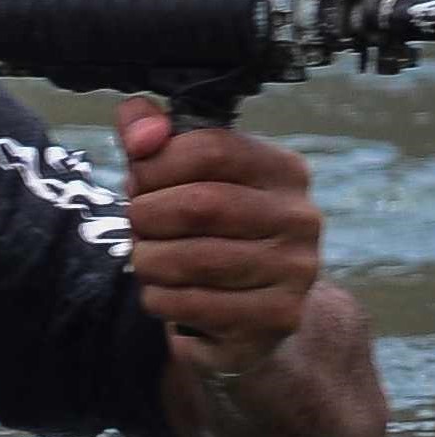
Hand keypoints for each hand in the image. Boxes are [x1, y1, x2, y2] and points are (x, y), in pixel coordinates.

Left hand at [116, 103, 321, 376]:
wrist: (253, 313)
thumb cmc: (209, 234)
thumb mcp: (181, 180)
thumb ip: (154, 141)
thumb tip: (136, 119)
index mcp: (284, 171)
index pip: (211, 148)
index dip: (156, 165)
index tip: (139, 183)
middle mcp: (300, 217)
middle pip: (197, 204)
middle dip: (145, 217)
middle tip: (138, 226)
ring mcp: (295, 270)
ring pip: (188, 258)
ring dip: (148, 260)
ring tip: (151, 260)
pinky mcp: (276, 317)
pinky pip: (188, 303)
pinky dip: (158, 299)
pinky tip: (168, 293)